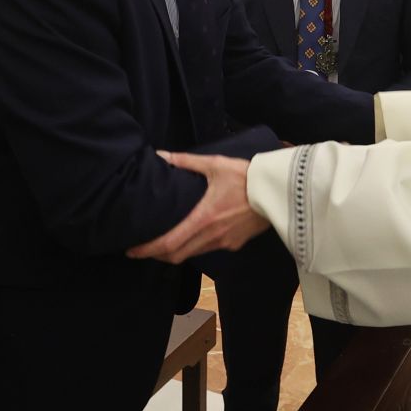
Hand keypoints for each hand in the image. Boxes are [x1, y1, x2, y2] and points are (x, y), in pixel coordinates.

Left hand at [127, 151, 268, 263]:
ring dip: (174, 252)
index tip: (131, 250)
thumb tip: (160, 155)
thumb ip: (185, 162)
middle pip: (176, 255)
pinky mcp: (235, 244)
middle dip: (156, 254)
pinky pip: (208, 250)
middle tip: (141, 248)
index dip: (147, 250)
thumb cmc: (246, 176)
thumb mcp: (214, 164)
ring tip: (161, 243)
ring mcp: (224, 243)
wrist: (278, 191)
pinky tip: (191, 236)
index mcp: (202, 219)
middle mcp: (211, 236)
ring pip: (192, 255)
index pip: (168, 244)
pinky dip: (193, 248)